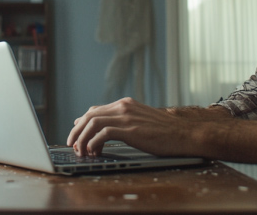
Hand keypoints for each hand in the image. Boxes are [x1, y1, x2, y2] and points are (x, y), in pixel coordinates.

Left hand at [66, 97, 193, 156]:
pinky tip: (94, 152)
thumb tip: (106, 130)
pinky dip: (94, 143)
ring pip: (93, 123)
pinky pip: (103, 134)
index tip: (76, 134)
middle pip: (90, 115)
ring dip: (83, 138)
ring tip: (81, 151)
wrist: (183, 133)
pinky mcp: (131, 130)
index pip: (95, 110)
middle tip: (72, 144)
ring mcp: (127, 117)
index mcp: (126, 104)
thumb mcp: (142, 121)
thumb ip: (124, 121)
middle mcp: (124, 107)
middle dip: (77, 131)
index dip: (82, 122)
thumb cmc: (165, 131)